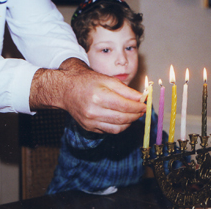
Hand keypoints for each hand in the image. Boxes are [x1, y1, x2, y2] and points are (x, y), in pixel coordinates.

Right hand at [29, 58, 145, 133]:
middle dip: (136, 115)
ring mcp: (90, 122)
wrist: (66, 90)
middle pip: (122, 118)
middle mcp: (93, 111)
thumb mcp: (107, 80)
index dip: (138, 107)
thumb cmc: (87, 82)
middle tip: (141, 111)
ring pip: (117, 128)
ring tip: (133, 115)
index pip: (125, 106)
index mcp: (98, 96)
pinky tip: (122, 119)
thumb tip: (141, 98)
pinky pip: (109, 131)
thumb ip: (125, 90)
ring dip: (129, 122)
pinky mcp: (89, 128)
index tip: (145, 105)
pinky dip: (119, 126)